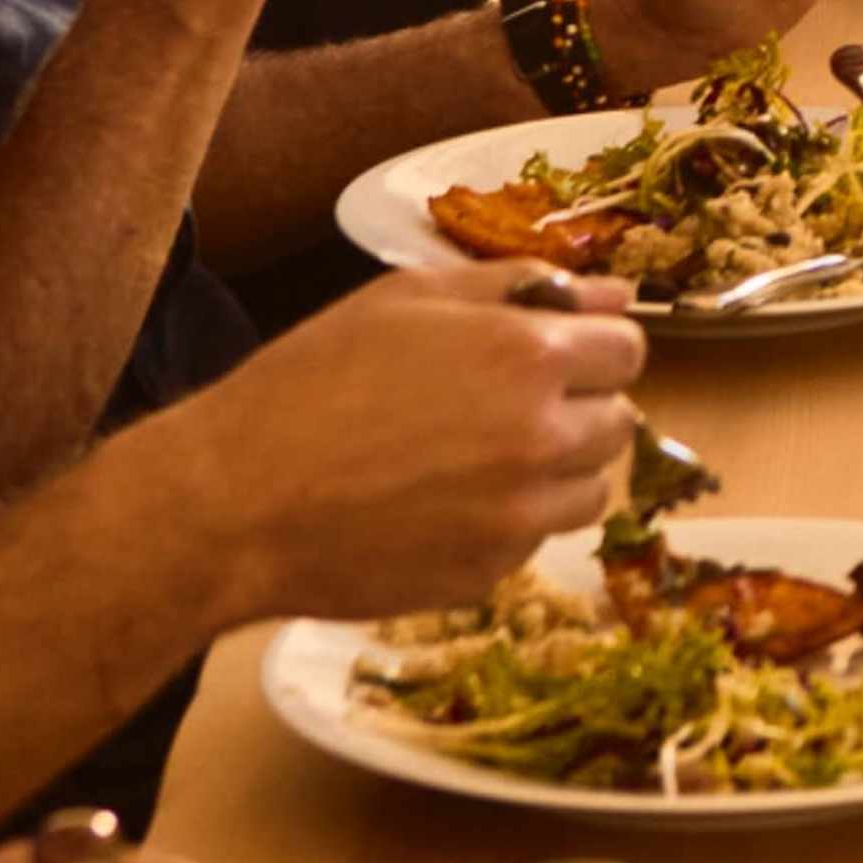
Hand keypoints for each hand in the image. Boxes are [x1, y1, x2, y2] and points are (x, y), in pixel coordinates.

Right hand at [152, 268, 649, 625]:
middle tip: (501, 405)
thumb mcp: (407, 299)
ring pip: (590, 491)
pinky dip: (507, 523)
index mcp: (528, 357)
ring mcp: (519, 519)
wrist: (234, 502)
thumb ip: (521, 287)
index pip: (628, 350)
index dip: (591, 347)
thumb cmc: (309, 382)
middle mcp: (542, 441)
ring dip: (556, 471)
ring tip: (473, 458)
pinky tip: (439, 504)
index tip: (550, 354)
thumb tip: (617, 295)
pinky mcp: (489, 576)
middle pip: (618, 422)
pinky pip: (534, 542)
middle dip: (577, 407)